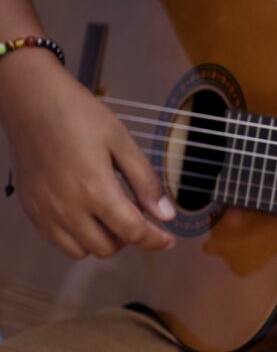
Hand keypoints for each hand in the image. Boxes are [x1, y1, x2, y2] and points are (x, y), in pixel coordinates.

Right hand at [0, 51, 175, 257]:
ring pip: (81, 251)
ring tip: (112, 215)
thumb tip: (166, 215)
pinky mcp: (31, 210)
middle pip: (108, 248)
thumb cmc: (80, 115)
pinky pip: (57, 241)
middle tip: (137, 214)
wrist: (31, 100)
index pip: (133, 232)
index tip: (169, 239)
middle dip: (130, 238)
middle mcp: (68, 209)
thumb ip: (145, 181)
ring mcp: (45, 212)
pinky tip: (87, 215)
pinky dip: (77, 238)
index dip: (156, 240)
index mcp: (95, 190)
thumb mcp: (122, 141)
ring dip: (103, 241)